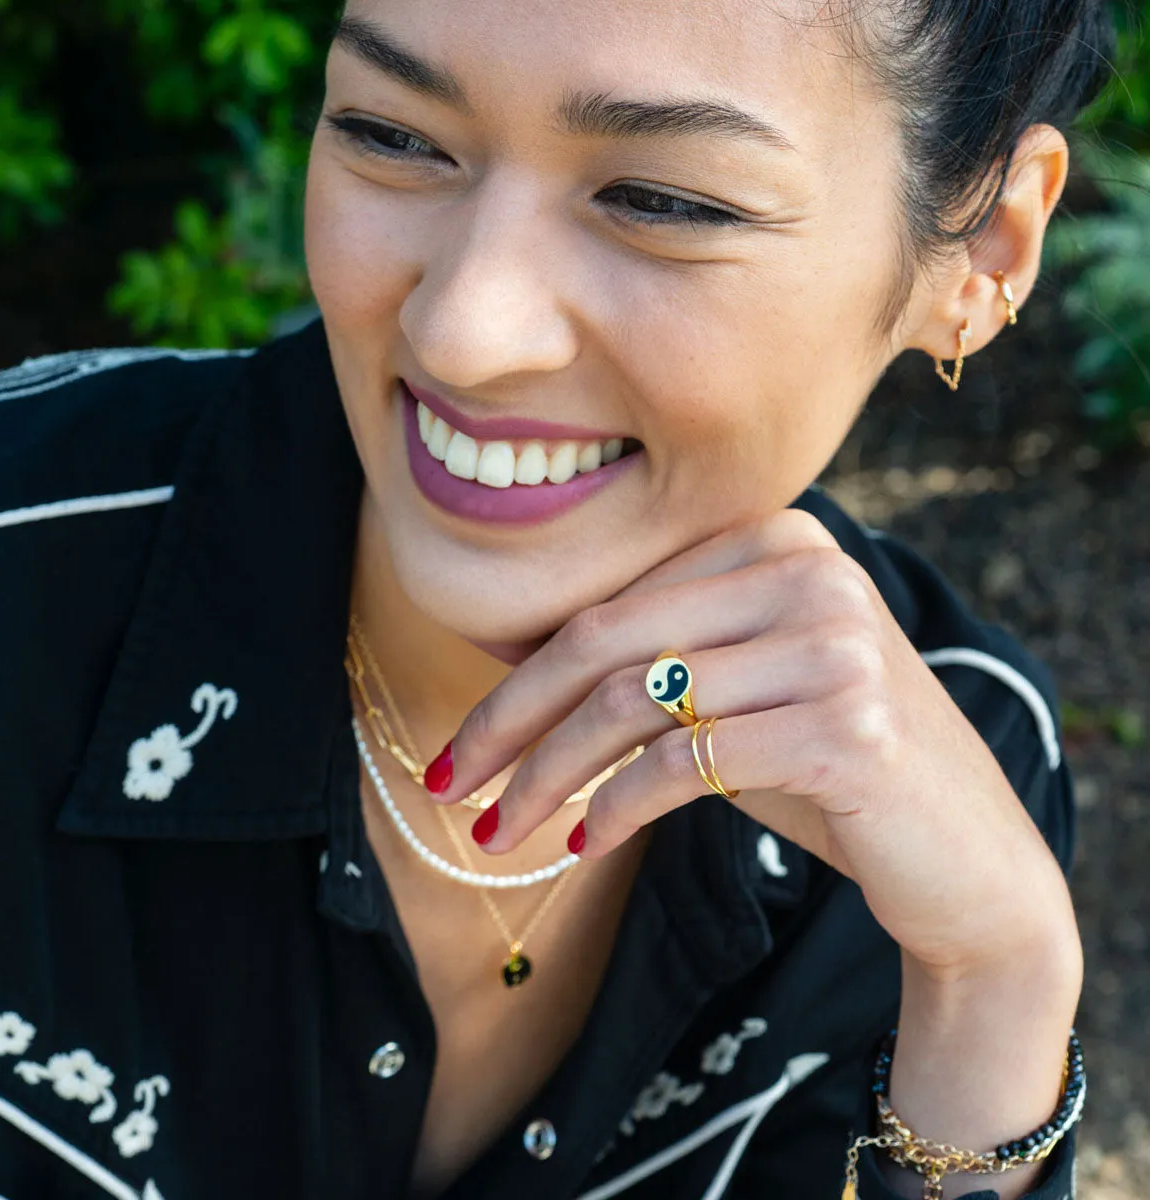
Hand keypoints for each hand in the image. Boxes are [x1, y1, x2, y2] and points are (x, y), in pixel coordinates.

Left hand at [432, 509, 1075, 974]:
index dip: (518, 676)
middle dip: (510, 721)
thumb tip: (512, 666)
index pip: (611, 602)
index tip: (463, 742)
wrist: (965, 856)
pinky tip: (583, 844)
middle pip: (608, 641)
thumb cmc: (826, 771)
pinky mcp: (848, 725)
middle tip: (448, 783)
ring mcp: (835, 643)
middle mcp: (808, 571)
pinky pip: (687, 762)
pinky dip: (616, 807)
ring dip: (547, 777)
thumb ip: (653, 661)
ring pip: (635, 701)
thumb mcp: (734, 695)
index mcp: (775, 539)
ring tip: (498, 832)